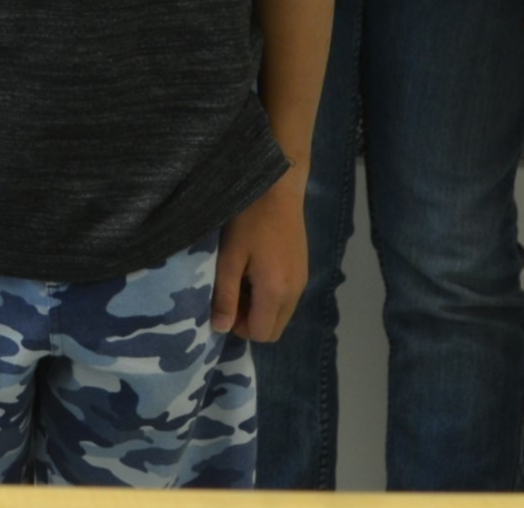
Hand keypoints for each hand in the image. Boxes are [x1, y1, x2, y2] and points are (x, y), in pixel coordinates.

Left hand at [213, 173, 305, 342]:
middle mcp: (295, 293)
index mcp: (276, 292)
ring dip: (260, 308)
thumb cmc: (248, 219)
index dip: (238, 327)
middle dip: (251, 321)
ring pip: (281, 314)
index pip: (261, 334)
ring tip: (242, 278)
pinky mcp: (303, 270)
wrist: (278, 188)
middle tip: (232, 293)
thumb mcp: (230, 257)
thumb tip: (220, 328)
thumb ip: (225, 295)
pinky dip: (271, 295)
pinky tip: (256, 268)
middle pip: (274, 330)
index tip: (224, 303)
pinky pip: (287, 298)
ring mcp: (302, 281)